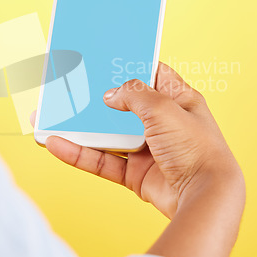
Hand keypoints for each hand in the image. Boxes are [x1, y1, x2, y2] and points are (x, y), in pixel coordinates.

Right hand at [34, 62, 241, 218]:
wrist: (204, 197)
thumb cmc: (196, 148)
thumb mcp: (164, 108)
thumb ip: (134, 95)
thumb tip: (109, 95)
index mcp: (177, 101)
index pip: (153, 75)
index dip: (131, 66)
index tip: (105, 58)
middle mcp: (162, 123)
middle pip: (122, 106)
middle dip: (96, 99)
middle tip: (71, 86)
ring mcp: (147, 149)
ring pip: (107, 135)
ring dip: (81, 128)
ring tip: (52, 117)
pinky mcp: (135, 173)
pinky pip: (102, 161)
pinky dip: (79, 154)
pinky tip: (57, 145)